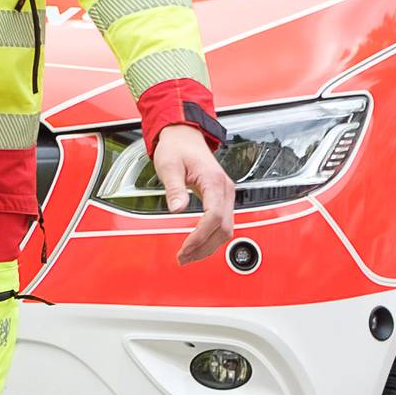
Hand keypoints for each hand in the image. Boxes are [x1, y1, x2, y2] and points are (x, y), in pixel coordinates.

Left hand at [153, 123, 236, 264]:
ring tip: (188, 256)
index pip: (213, 216)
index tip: (185, 248)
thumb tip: (178, 209)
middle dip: (204, 247)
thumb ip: (174, 188)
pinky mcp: (222, 199)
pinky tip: (198, 245)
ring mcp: (226, 195)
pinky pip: (223, 224)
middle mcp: (226, 190)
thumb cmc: (177, 147)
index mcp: (214, 181)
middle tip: (183, 258)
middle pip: (224, 228)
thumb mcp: (169, 165)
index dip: (200, 236)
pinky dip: (212, 238)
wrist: (185, 136)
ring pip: (226, 230)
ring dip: (209, 246)